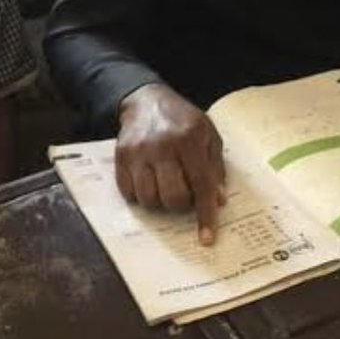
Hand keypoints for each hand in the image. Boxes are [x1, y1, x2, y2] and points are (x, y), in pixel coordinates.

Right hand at [116, 84, 225, 244]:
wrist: (146, 100)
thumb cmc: (182, 120)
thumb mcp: (208, 134)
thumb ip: (215, 166)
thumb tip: (218, 200)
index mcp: (189, 139)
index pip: (200, 184)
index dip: (205, 213)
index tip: (207, 238)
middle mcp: (162, 145)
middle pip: (173, 196)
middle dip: (180, 205)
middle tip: (183, 195)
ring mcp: (139, 151)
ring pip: (149, 198)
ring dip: (159, 202)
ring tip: (164, 187)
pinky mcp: (121, 156)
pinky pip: (129, 192)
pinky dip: (140, 195)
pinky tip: (148, 182)